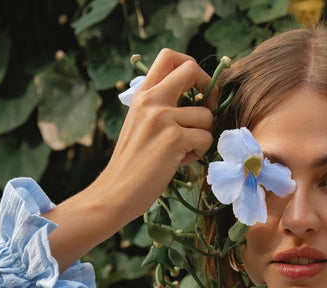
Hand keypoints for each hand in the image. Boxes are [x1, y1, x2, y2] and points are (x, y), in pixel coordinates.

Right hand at [44, 50, 215, 270]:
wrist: (115, 191)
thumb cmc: (130, 164)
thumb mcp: (140, 125)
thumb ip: (159, 109)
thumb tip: (194, 103)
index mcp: (142, 94)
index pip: (169, 57)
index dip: (192, 68)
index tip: (197, 90)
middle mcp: (152, 99)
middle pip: (191, 69)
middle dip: (210, 88)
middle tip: (207, 111)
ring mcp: (163, 117)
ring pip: (206, 115)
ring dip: (203, 136)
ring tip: (183, 151)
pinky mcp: (174, 138)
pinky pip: (205, 138)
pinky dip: (199, 153)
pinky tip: (180, 162)